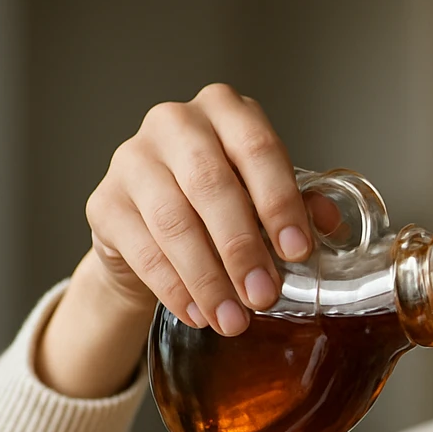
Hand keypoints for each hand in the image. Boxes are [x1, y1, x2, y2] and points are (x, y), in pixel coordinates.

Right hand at [83, 82, 313, 335]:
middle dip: (242, 249)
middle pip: (211, 186)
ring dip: (207, 279)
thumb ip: (300, 204)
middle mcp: (175, 123)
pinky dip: (173, 287)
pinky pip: (141, 249)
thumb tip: (328, 226)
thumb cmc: (224, 203)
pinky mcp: (104, 202)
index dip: (280, 203)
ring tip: (233, 320)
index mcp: (226, 111)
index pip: (258, 149)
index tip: (297, 252)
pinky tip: (197, 314)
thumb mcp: (265, 196)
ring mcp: (132, 159)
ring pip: (173, 222)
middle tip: (264, 297)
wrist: (155, 224)